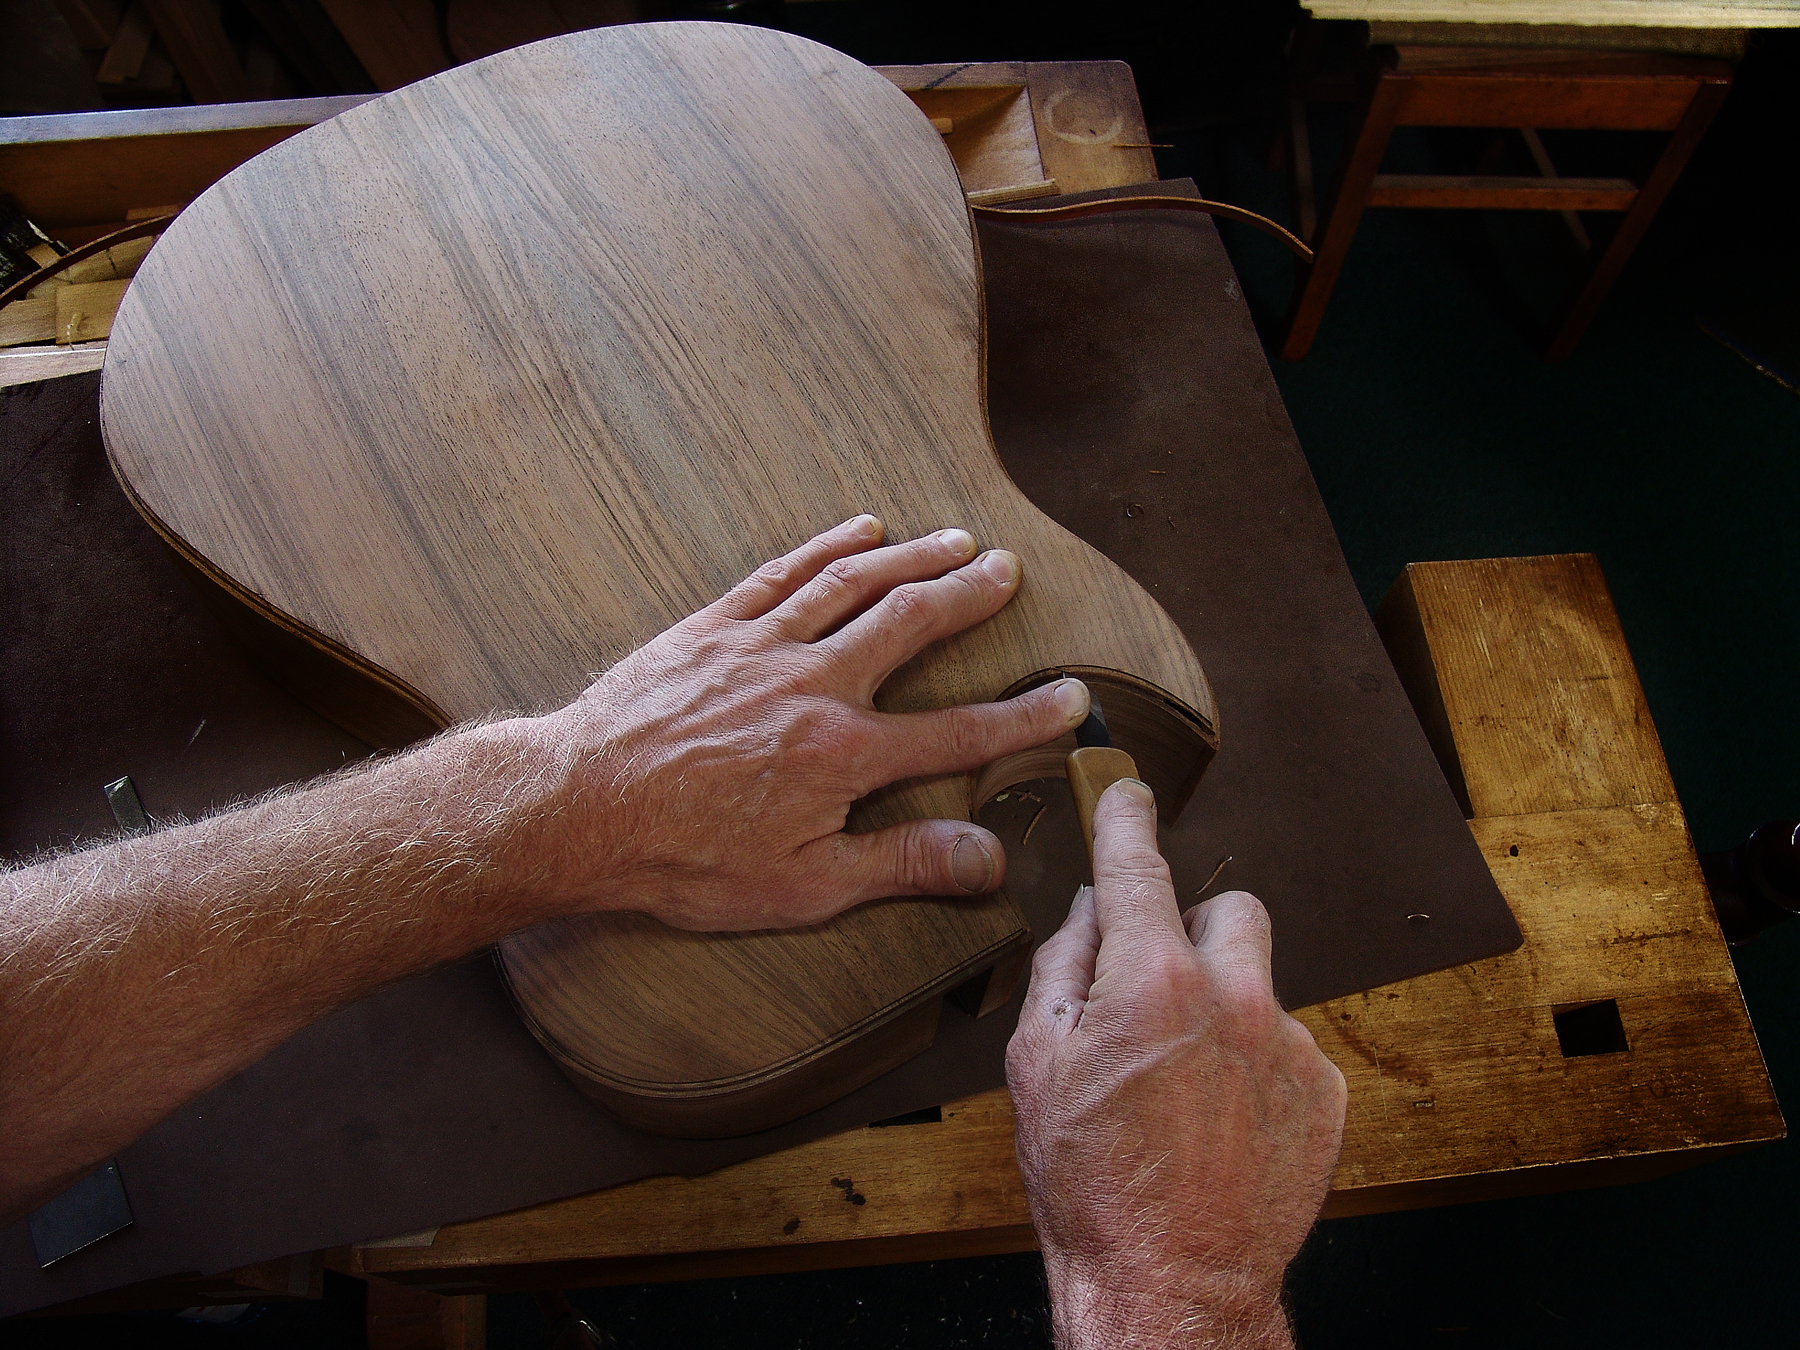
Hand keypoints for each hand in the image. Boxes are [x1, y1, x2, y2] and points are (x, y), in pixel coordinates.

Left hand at [526, 514, 1090, 928]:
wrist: (574, 811)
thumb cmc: (683, 862)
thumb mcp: (801, 889)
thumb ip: (900, 866)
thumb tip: (987, 860)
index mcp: (842, 755)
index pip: (958, 732)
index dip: (1023, 717)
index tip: (1070, 697)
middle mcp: (813, 685)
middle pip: (911, 625)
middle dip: (968, 596)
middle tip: (1010, 570)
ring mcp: (761, 647)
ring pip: (853, 585)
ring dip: (912, 558)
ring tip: (956, 540)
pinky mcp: (712, 628)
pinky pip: (783, 573)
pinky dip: (827, 547)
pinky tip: (860, 529)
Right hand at [1006, 779, 1346, 1349]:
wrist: (1170, 1282)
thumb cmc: (1093, 1185)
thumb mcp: (1036, 1065)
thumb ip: (1062, 969)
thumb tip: (1086, 915)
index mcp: (1151, 980)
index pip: (1138, 865)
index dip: (1126, 818)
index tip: (1126, 794)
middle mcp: (1232, 996)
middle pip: (1230, 908)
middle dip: (1193, 931)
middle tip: (1159, 983)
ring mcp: (1287, 1043)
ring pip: (1260, 982)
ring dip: (1224, 1006)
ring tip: (1185, 1080)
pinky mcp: (1324, 1091)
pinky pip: (1289, 1044)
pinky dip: (1256, 1065)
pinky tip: (1219, 1117)